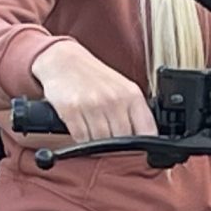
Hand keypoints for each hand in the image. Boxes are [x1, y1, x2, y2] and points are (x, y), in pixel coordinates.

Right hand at [30, 39, 155, 140]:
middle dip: (116, 147)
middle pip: (122, 142)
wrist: (63, 60)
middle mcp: (114, 99)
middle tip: (110, 143)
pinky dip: (81, 140)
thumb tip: (145, 140)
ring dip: (97, 145)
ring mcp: (92, 105)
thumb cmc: (94, 77)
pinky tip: (82, 129)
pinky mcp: (71, 110)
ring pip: (101, 143)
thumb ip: (135, 113)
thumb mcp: (122, 89)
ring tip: (94, 133)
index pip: (147, 131)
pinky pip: (81, 139)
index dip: (144, 146)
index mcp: (131, 95)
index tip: (139, 150)